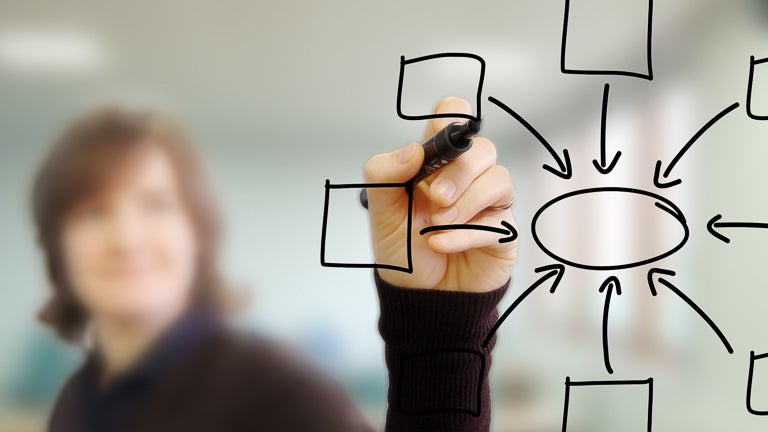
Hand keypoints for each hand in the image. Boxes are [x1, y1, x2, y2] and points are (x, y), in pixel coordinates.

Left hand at [364, 97, 517, 291]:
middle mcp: (467, 178)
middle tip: (435, 198)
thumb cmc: (402, 250)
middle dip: (459, 172)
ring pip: (499, 179)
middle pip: (483, 149)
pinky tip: (440, 244)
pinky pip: (497, 221)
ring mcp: (489, 204)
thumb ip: (385, 175)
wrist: (418, 297)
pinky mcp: (503, 232)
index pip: (454, 119)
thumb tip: (412, 150)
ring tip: (436, 225)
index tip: (440, 137)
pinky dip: (464, 234)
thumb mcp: (382, 212)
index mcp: (437, 163)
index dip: (452, 118)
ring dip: (465, 202)